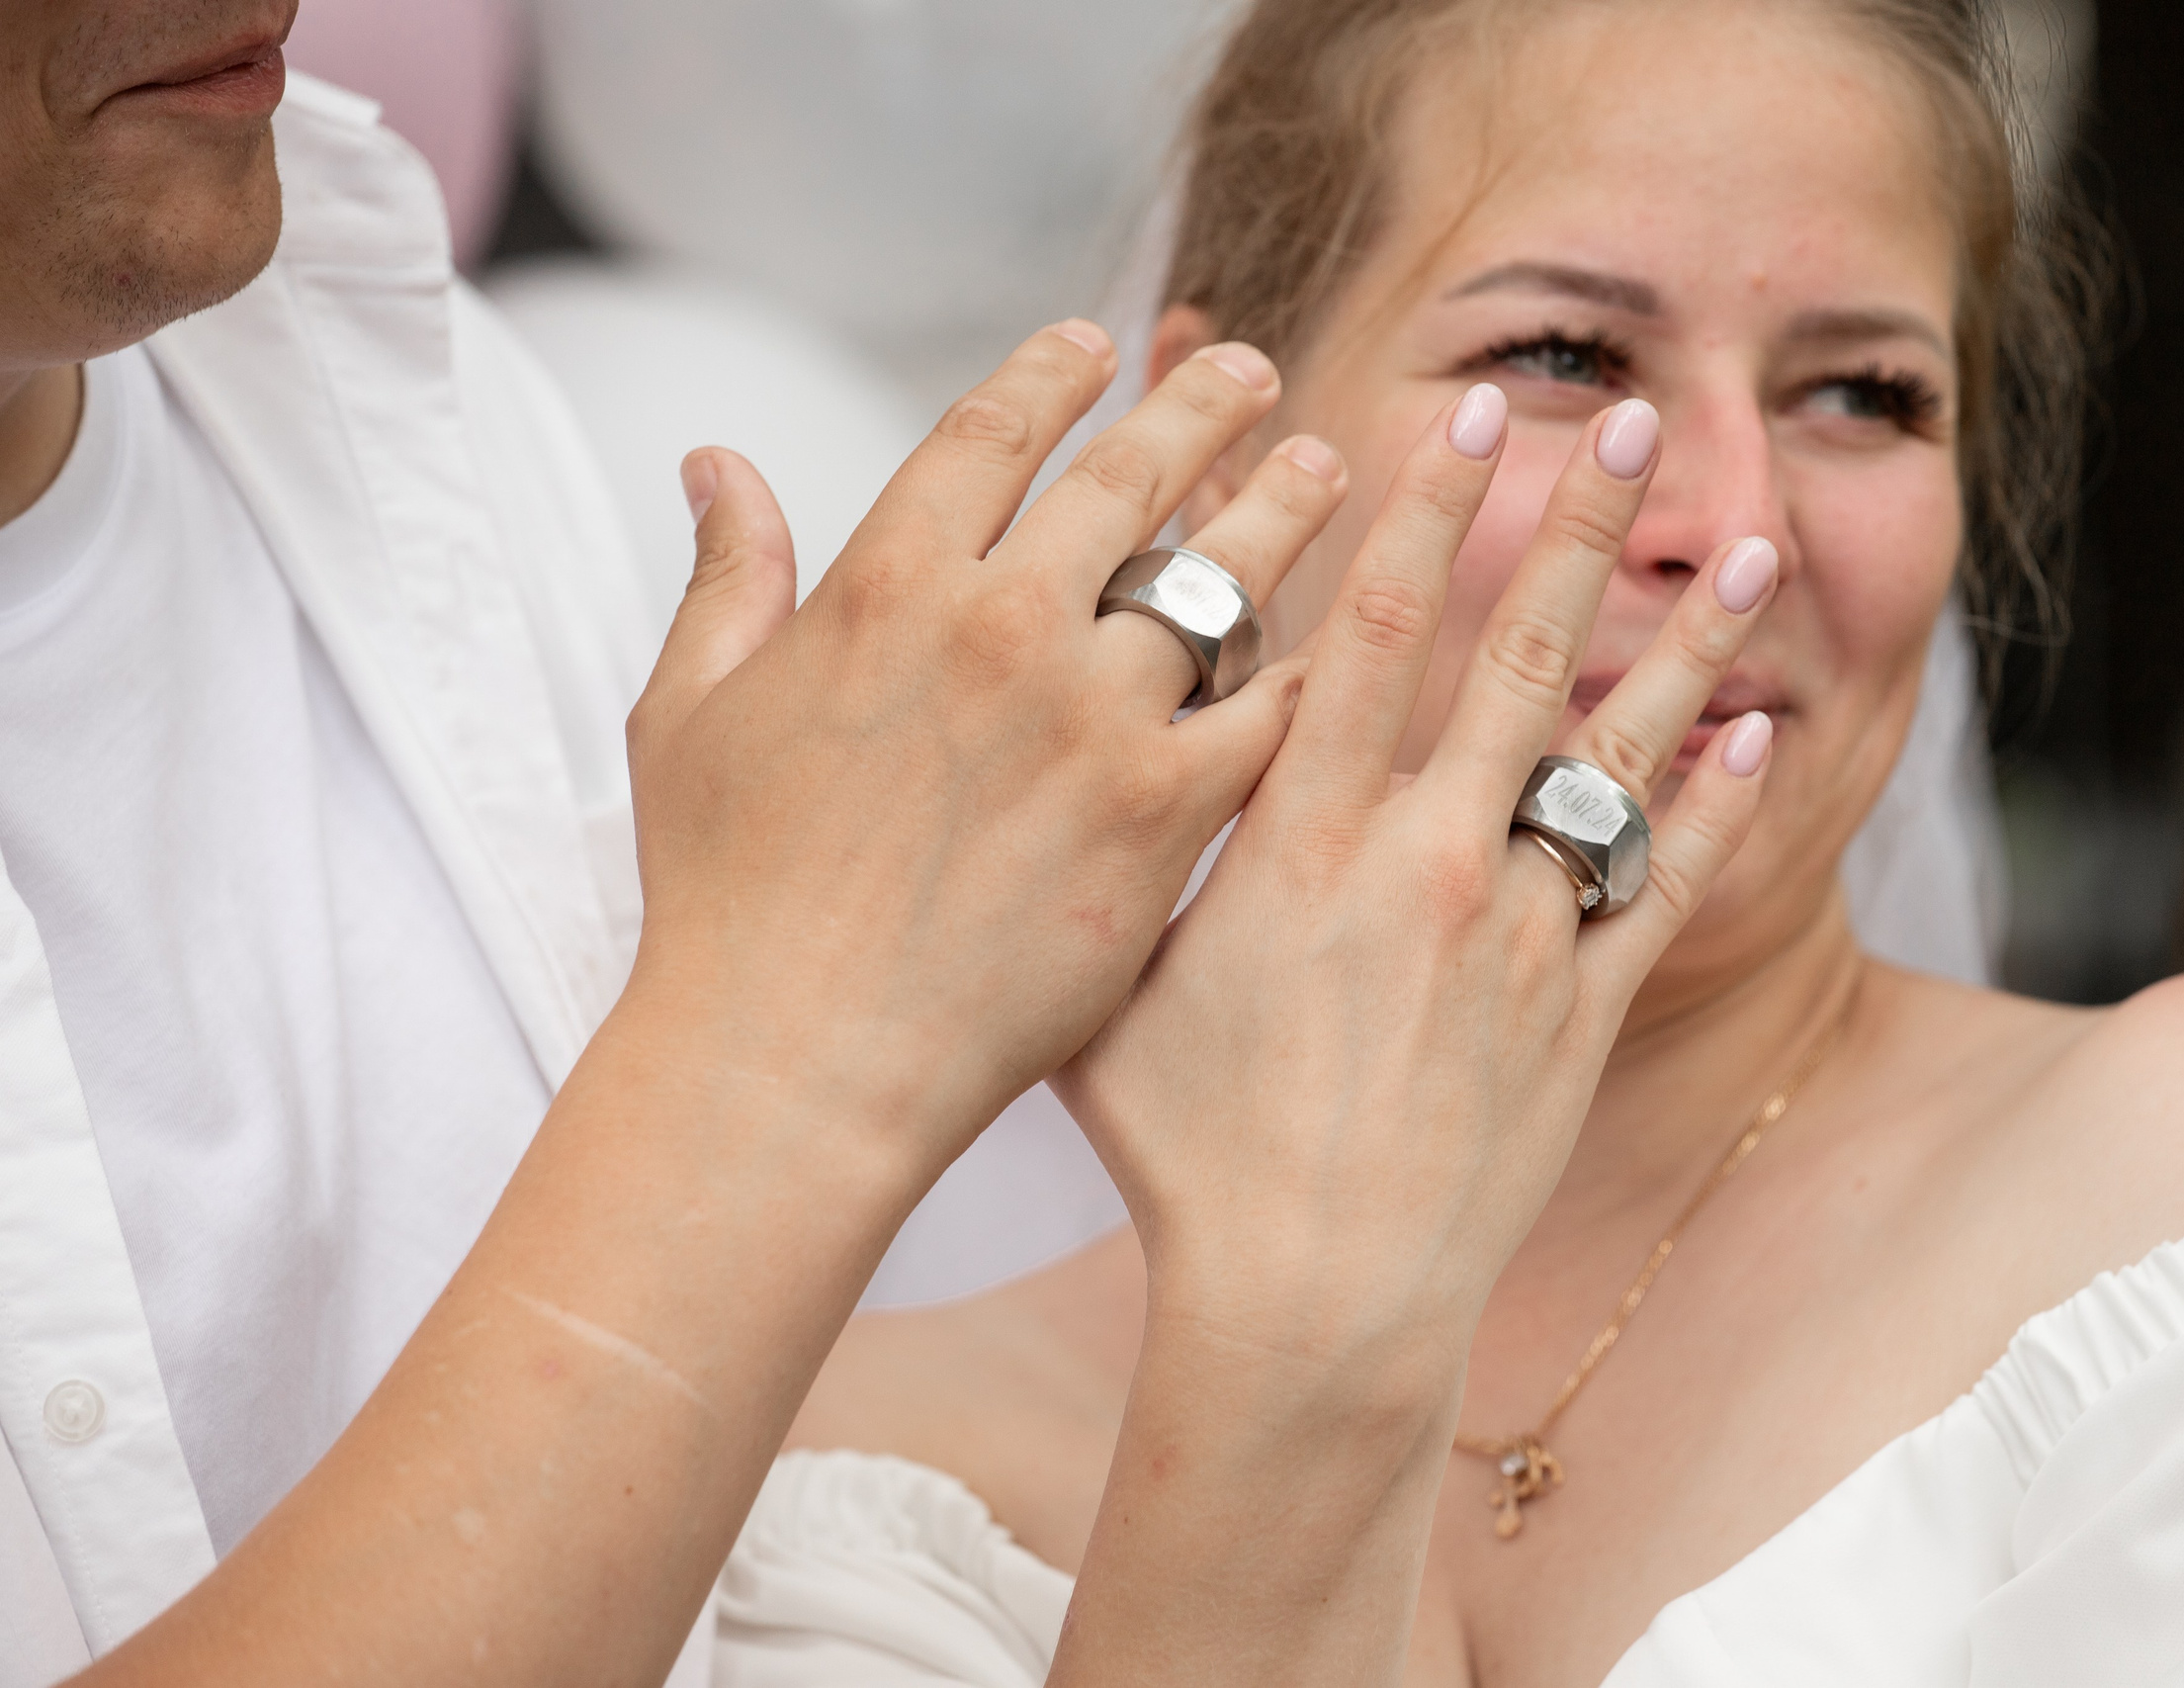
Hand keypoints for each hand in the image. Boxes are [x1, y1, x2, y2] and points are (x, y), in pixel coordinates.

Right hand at [619, 323, 1351, 1184]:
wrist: (798, 1062)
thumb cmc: (727, 903)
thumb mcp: (691, 714)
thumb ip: (726, 576)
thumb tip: (718, 463)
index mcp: (887, 584)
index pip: (992, 431)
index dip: (1054, 373)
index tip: (1101, 344)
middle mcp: (1002, 626)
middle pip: (1130, 478)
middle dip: (1205, 410)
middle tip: (1257, 377)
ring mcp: (1094, 718)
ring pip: (1219, 580)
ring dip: (1281, 514)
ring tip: (1326, 475)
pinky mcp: (1163, 816)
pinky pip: (1264, 716)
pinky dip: (1301, 677)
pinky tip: (1336, 657)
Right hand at [1058, 387, 1779, 1341]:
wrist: (1312, 1307)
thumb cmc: (1187, 1162)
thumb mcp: (1114, 992)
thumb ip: (1134, 869)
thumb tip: (1116, 763)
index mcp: (1305, 843)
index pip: (1376, 633)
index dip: (1428, 511)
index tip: (1472, 414)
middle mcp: (1426, 863)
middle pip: (1518, 655)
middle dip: (1581, 523)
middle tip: (1639, 420)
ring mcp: (1520, 937)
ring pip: (1622, 754)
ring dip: (1692, 642)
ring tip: (1754, 548)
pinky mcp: (1583, 1014)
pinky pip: (1666, 884)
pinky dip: (1720, 805)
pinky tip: (1760, 732)